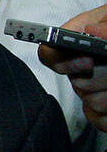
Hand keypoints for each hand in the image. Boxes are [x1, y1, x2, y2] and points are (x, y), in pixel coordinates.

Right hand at [38, 6, 106, 131]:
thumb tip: (90, 32)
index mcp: (79, 38)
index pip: (50, 54)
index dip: (64, 60)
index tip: (89, 60)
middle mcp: (80, 66)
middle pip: (77, 83)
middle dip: (104, 76)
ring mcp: (91, 89)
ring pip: (93, 102)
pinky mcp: (101, 109)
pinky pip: (100, 120)